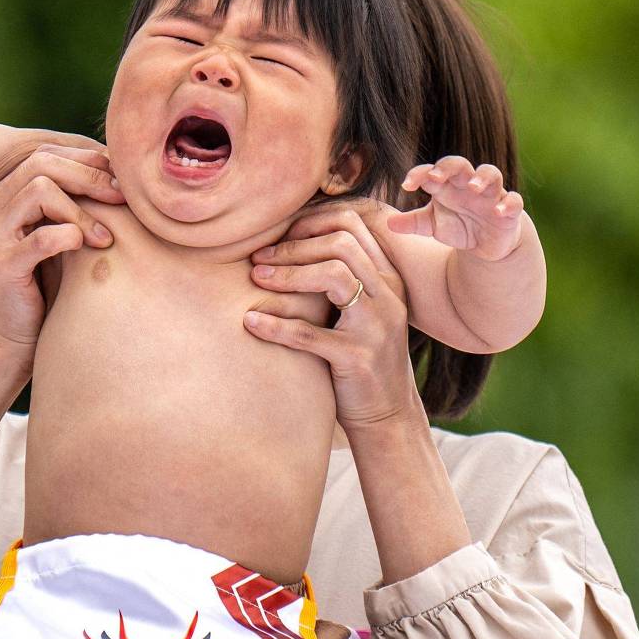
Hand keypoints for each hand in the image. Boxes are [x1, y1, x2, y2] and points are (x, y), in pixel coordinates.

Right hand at [0, 145, 123, 367]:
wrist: (13, 343)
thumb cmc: (45, 288)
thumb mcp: (58, 239)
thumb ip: (72, 206)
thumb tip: (118, 172)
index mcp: (0, 198)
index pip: (43, 156)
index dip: (85, 161)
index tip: (120, 181)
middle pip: (40, 164)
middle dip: (88, 176)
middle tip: (121, 198)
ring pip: (39, 191)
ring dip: (82, 210)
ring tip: (106, 236)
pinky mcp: (0, 265)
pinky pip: (41, 237)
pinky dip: (70, 236)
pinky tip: (88, 248)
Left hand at [244, 199, 424, 431]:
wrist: (388, 415)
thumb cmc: (360, 357)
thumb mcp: (359, 312)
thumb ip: (339, 280)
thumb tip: (287, 246)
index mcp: (387, 278)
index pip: (352, 225)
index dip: (309, 223)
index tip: (278, 237)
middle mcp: (387, 296)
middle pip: (340, 245)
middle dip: (293, 247)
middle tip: (259, 259)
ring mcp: (376, 326)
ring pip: (332, 277)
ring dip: (287, 275)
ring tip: (257, 279)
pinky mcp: (357, 359)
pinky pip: (309, 335)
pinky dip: (275, 326)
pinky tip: (250, 323)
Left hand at [386, 156, 524, 259]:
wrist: (487, 243)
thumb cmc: (458, 226)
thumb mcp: (433, 226)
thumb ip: (413, 223)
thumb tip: (389, 224)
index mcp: (447, 186)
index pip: (431, 172)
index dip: (418, 174)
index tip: (406, 185)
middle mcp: (468, 185)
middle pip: (459, 164)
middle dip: (448, 168)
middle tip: (436, 177)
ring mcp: (491, 195)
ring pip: (490, 173)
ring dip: (482, 178)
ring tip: (472, 187)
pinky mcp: (509, 210)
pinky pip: (514, 201)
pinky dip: (508, 204)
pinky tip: (499, 212)